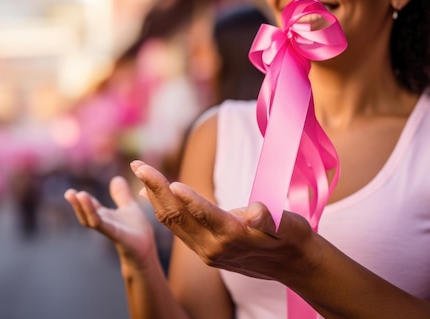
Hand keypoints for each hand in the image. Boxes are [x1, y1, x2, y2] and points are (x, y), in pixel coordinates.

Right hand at [64, 176, 156, 264]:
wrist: (147, 250)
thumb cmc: (137, 231)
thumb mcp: (129, 207)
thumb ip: (121, 194)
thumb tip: (116, 178)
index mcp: (105, 217)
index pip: (90, 206)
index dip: (81, 200)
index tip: (71, 192)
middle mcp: (104, 223)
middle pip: (86, 214)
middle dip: (76, 205)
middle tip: (68, 193)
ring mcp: (109, 230)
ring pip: (92, 220)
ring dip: (84, 209)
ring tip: (78, 195)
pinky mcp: (117, 235)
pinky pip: (104, 226)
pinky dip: (96, 216)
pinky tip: (94, 210)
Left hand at [131, 160, 316, 281]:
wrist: (291, 264)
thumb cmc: (291, 238)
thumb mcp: (289, 227)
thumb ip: (270, 220)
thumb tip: (255, 213)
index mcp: (234, 237)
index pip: (206, 215)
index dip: (189, 199)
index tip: (171, 182)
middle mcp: (214, 246)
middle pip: (178, 216)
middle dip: (156, 188)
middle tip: (138, 165)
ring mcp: (205, 250)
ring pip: (172, 222)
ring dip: (153, 195)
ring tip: (139, 170)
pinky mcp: (202, 250)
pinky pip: (176, 227)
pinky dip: (161, 208)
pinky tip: (148, 193)